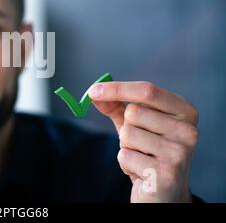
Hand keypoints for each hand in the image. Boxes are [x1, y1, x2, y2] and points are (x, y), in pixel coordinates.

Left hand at [88, 81, 198, 202]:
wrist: (163, 192)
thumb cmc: (148, 152)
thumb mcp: (134, 124)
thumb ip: (116, 106)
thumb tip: (94, 91)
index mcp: (185, 111)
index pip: (147, 90)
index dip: (118, 88)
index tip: (93, 91)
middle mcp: (188, 130)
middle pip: (133, 112)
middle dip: (126, 127)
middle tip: (140, 144)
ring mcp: (179, 153)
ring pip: (127, 134)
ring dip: (126, 147)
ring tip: (142, 158)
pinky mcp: (166, 174)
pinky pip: (125, 156)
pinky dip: (125, 164)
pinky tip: (141, 171)